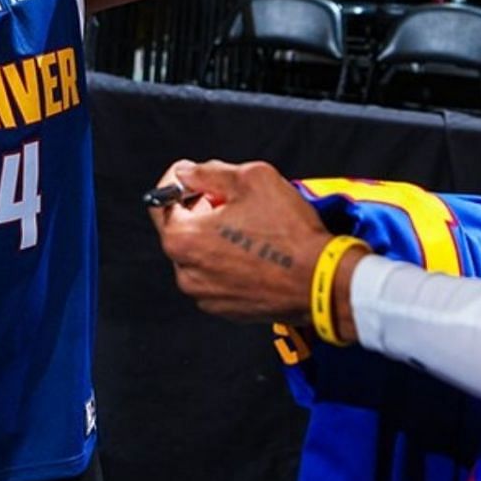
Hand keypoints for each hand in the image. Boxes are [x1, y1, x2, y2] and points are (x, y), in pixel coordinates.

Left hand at [150, 160, 334, 323]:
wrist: (320, 280)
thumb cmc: (290, 233)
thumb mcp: (252, 178)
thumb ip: (209, 171)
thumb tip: (188, 173)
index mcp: (183, 238)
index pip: (160, 201)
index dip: (180, 181)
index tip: (198, 177)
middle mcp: (186, 272)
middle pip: (181, 228)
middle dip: (202, 209)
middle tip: (235, 201)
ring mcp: (205, 295)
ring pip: (200, 254)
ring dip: (216, 237)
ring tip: (251, 228)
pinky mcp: (225, 309)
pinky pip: (217, 276)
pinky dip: (229, 262)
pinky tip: (257, 251)